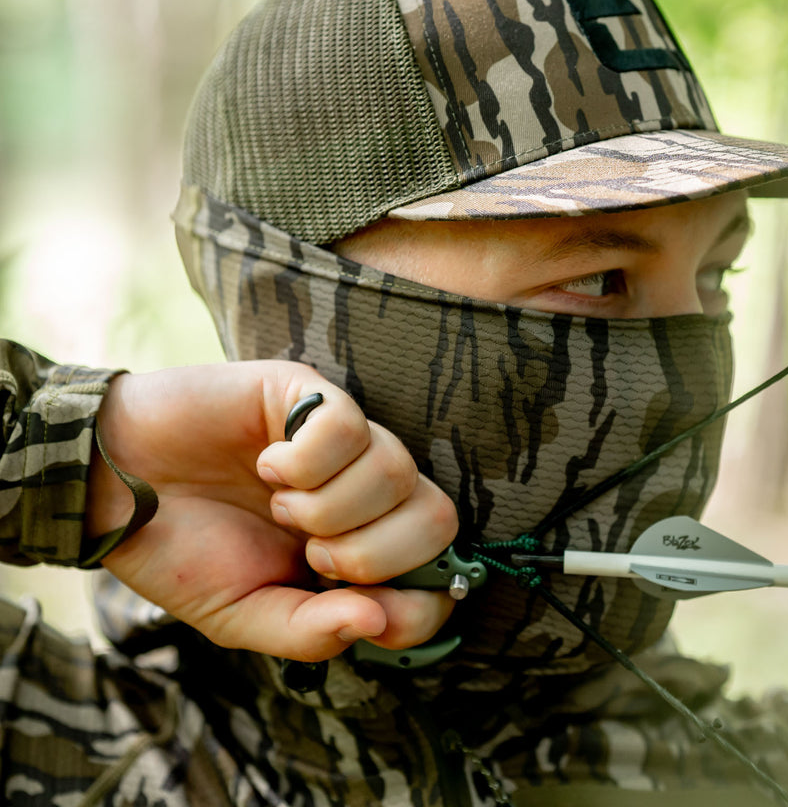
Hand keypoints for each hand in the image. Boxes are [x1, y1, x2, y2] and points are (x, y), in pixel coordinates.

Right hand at [89, 361, 457, 661]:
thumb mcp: (243, 615)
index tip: (373, 610)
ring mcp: (343, 439)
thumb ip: (311, 631)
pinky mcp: (311, 391)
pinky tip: (267, 463)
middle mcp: (365, 490)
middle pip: (438, 517)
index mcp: (359, 545)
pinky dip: (303, 462)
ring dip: (328, 508)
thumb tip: (377, 623)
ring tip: (279, 504)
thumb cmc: (182, 549)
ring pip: (396, 470)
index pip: (441, 566)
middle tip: (312, 554)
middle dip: (374, 554)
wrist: (111, 487)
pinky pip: (349, 426)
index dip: (425, 599)